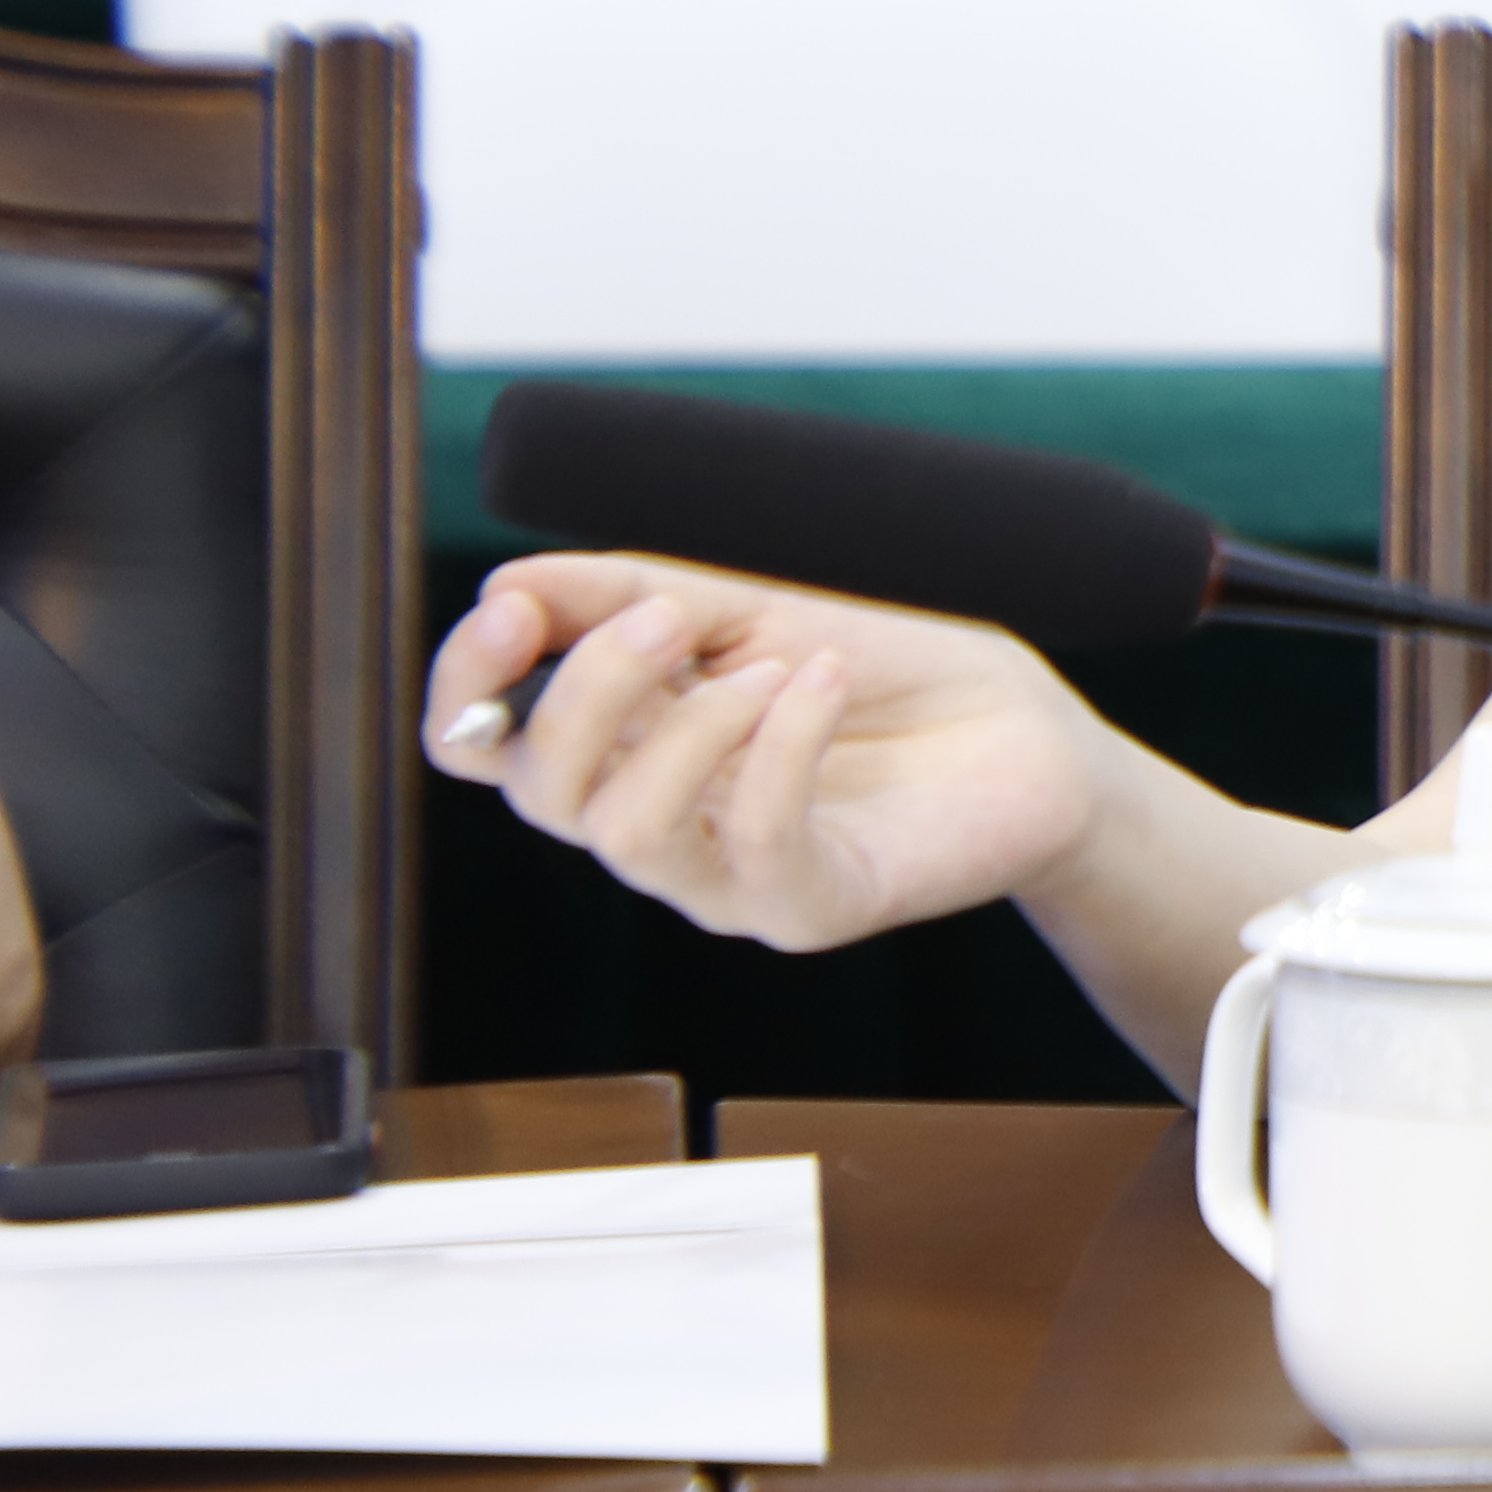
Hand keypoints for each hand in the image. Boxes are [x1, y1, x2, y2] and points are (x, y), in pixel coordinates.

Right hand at [425, 552, 1112, 955]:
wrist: (1024, 730)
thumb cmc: (883, 670)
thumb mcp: (751, 606)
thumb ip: (631, 595)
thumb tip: (506, 584)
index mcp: (623, 747)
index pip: (483, 747)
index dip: (466, 686)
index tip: (509, 609)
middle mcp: (658, 822)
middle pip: (541, 790)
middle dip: (585, 690)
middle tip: (669, 617)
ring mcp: (727, 878)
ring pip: (625, 834)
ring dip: (685, 727)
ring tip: (772, 662)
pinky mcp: (810, 908)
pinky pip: (756, 845)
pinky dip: (780, 746)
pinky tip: (821, 680)